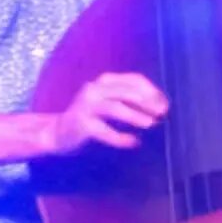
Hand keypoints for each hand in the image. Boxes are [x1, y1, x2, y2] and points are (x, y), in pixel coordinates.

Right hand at [46, 72, 168, 154]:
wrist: (56, 133)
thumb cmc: (90, 118)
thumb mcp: (108, 103)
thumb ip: (129, 100)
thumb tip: (159, 106)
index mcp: (103, 82)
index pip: (133, 79)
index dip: (151, 91)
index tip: (165, 104)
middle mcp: (94, 90)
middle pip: (125, 92)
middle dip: (147, 102)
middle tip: (162, 113)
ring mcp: (85, 107)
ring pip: (114, 108)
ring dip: (135, 115)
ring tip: (151, 124)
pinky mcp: (81, 124)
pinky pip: (104, 131)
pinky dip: (120, 138)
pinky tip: (133, 142)